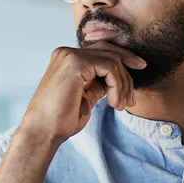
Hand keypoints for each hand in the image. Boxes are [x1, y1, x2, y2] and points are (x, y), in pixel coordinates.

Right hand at [18, 42, 146, 145]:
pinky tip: (113, 103)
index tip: (139, 69)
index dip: (123, 58)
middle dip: (128, 68)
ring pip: (112, 60)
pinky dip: (117, 86)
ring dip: (122, 85)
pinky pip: (110, 67)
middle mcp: (67, 53)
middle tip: (133, 95)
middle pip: (109, 51)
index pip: (101, 50)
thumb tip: (113, 82)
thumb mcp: (85, 97)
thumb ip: (97, 84)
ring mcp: (70, 56)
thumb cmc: (61, 120)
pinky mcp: (76, 63)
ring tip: (119, 106)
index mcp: (67, 59)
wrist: (44, 132)